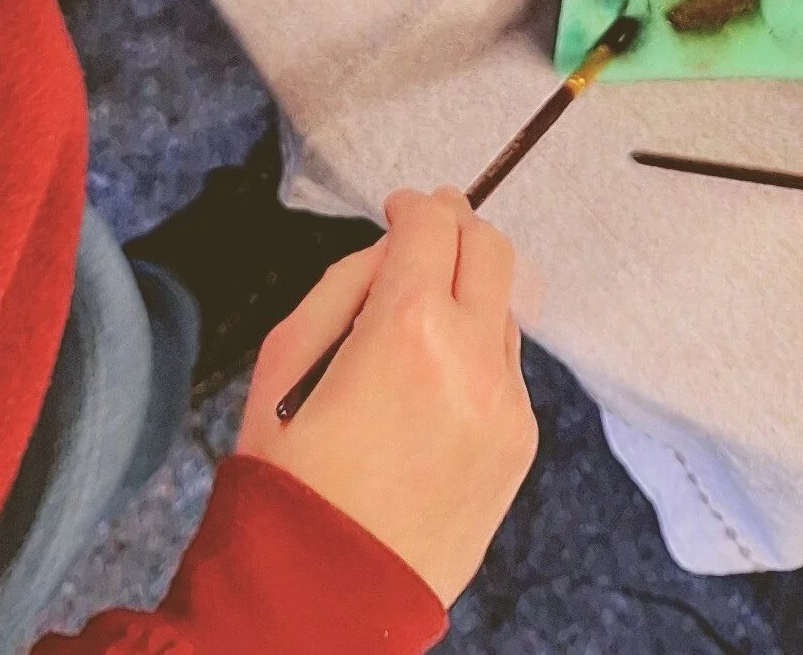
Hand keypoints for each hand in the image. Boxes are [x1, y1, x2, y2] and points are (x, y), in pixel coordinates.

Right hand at [237, 189, 536, 604]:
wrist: (328, 598)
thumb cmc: (290, 483)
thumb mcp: (282, 366)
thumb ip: (340, 288)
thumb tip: (389, 252)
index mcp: (407, 325)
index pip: (434, 223)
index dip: (414, 205)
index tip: (399, 208)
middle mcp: (472, 355)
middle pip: (491, 248)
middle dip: (457, 228)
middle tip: (425, 234)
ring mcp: (506, 402)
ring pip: (503, 309)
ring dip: (469, 295)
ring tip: (422, 321)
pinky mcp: (520, 444)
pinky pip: (507, 371)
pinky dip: (478, 355)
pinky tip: (434, 386)